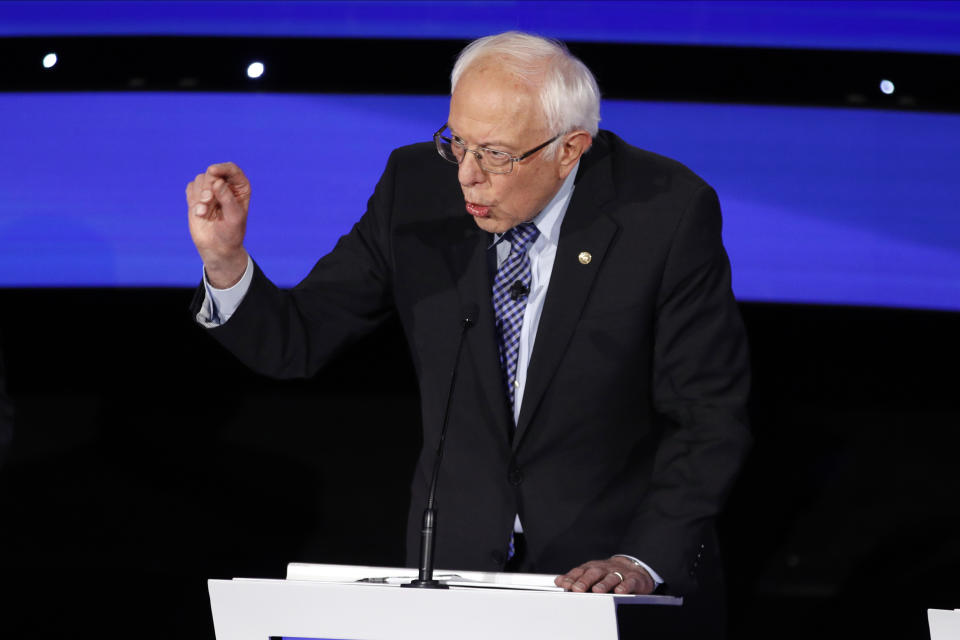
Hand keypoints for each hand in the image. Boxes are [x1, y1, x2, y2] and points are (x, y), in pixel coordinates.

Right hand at [186, 162, 250, 287]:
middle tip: (208, 201)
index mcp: (240, 187)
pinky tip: (200, 212)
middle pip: (212, 172)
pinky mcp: (197, 196)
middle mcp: (226, 185)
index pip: (231, 169)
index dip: (222, 168)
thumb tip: (218, 182)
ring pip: (200, 179)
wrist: (218, 247)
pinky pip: (191, 187)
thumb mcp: (234, 217)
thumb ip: (227, 198)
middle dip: (208, 185)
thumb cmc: (231, 232)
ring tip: (204, 211)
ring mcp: (211, 190)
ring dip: (200, 194)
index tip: (212, 171)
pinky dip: (193, 199)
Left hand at [555, 556, 655, 594]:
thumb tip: (558, 581)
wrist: (633, 569)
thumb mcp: (591, 575)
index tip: (564, 585)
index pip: (580, 571)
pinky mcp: (634, 579)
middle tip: (577, 588)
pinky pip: (629, 582)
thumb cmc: (607, 574)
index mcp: (592, 568)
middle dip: (585, 580)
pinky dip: (625, 586)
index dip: (571, 578)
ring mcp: (619, 573)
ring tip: (597, 590)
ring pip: (611, 577)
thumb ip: (575, 578)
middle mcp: (604, 569)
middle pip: (594, 573)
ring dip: (604, 583)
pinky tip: (620, 591)